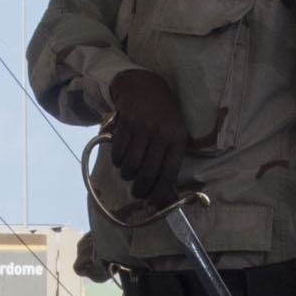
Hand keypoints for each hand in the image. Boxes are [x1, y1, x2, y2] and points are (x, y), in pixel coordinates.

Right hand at [106, 67, 192, 204]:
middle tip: (137, 192)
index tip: (150, 209)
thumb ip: (168, 159)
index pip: (168, 175)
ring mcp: (143, 128)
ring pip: (130, 166)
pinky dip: (118, 161)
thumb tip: (160, 194)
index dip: (158, 196)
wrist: (144, 86)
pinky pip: (118, 154)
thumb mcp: (174, 133)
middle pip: (147, 174)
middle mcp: (161, 134)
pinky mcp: (126, 124)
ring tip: (129, 170)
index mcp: (177, 140)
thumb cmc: (162, 117)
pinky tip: (122, 156)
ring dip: (127, 174)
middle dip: (139, 190)